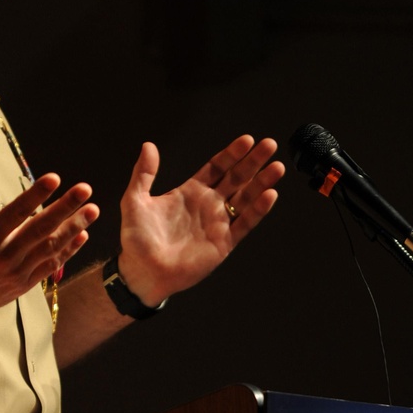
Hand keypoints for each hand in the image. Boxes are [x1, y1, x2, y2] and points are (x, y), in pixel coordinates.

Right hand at [0, 162, 98, 323]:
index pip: (15, 212)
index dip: (36, 194)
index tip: (54, 178)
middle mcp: (3, 256)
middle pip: (40, 229)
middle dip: (66, 208)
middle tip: (86, 189)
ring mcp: (15, 273)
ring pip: (50, 248)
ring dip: (74, 228)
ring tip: (93, 210)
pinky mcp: (22, 286)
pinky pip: (50, 267)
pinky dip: (67, 252)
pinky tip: (82, 236)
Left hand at [115, 135, 283, 306]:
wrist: (143, 272)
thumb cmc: (136, 240)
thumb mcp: (135, 200)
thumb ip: (144, 173)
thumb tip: (149, 146)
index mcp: (190, 192)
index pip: (217, 167)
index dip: (232, 153)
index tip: (247, 140)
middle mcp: (208, 205)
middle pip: (237, 178)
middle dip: (253, 162)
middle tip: (269, 145)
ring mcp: (218, 223)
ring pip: (246, 198)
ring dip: (262, 183)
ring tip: (277, 167)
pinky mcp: (224, 243)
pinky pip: (245, 224)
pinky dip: (258, 210)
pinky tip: (269, 195)